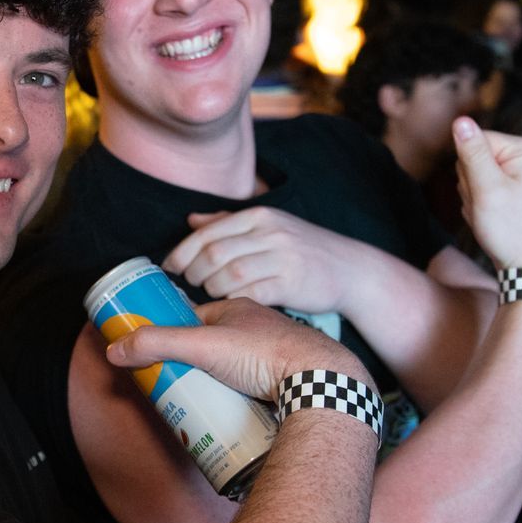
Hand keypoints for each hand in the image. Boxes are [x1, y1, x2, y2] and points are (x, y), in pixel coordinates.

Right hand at [104, 297, 369, 401]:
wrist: (320, 379)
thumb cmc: (265, 354)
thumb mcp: (203, 345)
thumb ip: (158, 344)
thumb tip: (115, 350)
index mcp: (237, 307)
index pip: (191, 316)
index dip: (168, 331)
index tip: (150, 351)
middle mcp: (256, 326)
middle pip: (210, 344)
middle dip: (189, 362)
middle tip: (168, 383)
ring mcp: (272, 352)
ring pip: (232, 365)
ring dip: (213, 379)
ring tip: (194, 399)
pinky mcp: (283, 378)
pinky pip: (252, 383)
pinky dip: (237, 392)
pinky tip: (227, 407)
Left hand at [162, 207, 351, 314]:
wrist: (352, 269)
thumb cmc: (303, 250)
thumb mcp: (269, 227)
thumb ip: (229, 224)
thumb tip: (191, 221)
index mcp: (258, 216)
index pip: (207, 232)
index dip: (181, 252)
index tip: (169, 267)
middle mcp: (269, 232)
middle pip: (213, 254)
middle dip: (192, 273)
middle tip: (188, 285)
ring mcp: (282, 257)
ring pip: (228, 275)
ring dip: (211, 289)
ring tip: (209, 296)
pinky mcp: (291, 283)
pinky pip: (251, 294)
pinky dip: (233, 302)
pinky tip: (229, 306)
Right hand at [453, 117, 521, 271]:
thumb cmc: (514, 231)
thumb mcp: (487, 189)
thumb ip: (472, 153)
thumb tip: (460, 120)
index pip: (476, 141)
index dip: (468, 169)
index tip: (485, 194)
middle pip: (476, 159)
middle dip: (473, 186)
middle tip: (489, 210)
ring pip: (477, 180)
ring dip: (476, 201)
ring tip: (494, 220)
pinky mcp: (520, 197)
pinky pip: (487, 195)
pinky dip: (484, 211)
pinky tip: (497, 225)